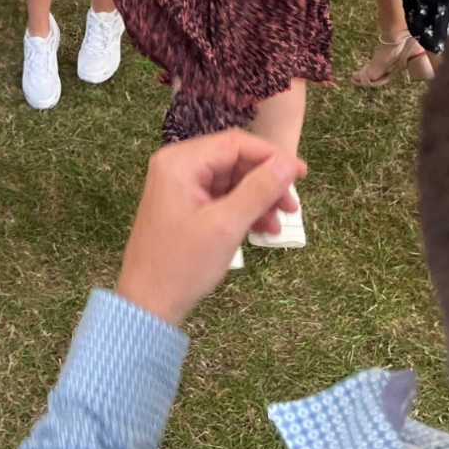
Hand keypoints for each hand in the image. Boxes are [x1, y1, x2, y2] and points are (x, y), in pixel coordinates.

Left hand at [116, 131, 305, 327]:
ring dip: (257, 199)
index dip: (271, 155)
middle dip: (265, 182)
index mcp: (180, 162)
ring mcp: (179, 187)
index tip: (302, 173)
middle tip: (292, 206)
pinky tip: (262, 230)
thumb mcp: (226, 226)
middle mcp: (177, 166)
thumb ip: (259, 190)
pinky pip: (220, 198)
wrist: (147, 304)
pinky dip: (242, 211)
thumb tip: (288, 164)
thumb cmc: (183, 264)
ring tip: (279, 224)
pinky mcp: (184, 207)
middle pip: (233, 161)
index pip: (234, 143)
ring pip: (230, 181)